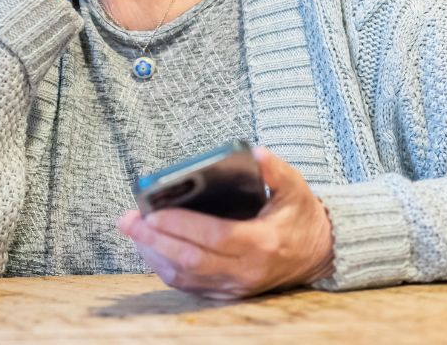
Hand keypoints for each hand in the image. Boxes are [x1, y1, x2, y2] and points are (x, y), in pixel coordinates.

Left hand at [117, 147, 334, 299]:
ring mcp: (236, 286)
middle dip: (154, 240)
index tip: (153, 212)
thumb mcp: (295, 189)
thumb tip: (254, 153)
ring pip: (186, 276)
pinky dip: (165, 267)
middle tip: (127, 221)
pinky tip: (148, 248)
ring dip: (153, 254)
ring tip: (132, 230)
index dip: (181, 226)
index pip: (215, 237)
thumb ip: (275, 170)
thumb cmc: (300, 217)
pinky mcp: (227, 293)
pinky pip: (189, 285)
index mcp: (262, 243)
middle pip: (192, 260)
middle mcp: (247, 271)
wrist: (319, 254)